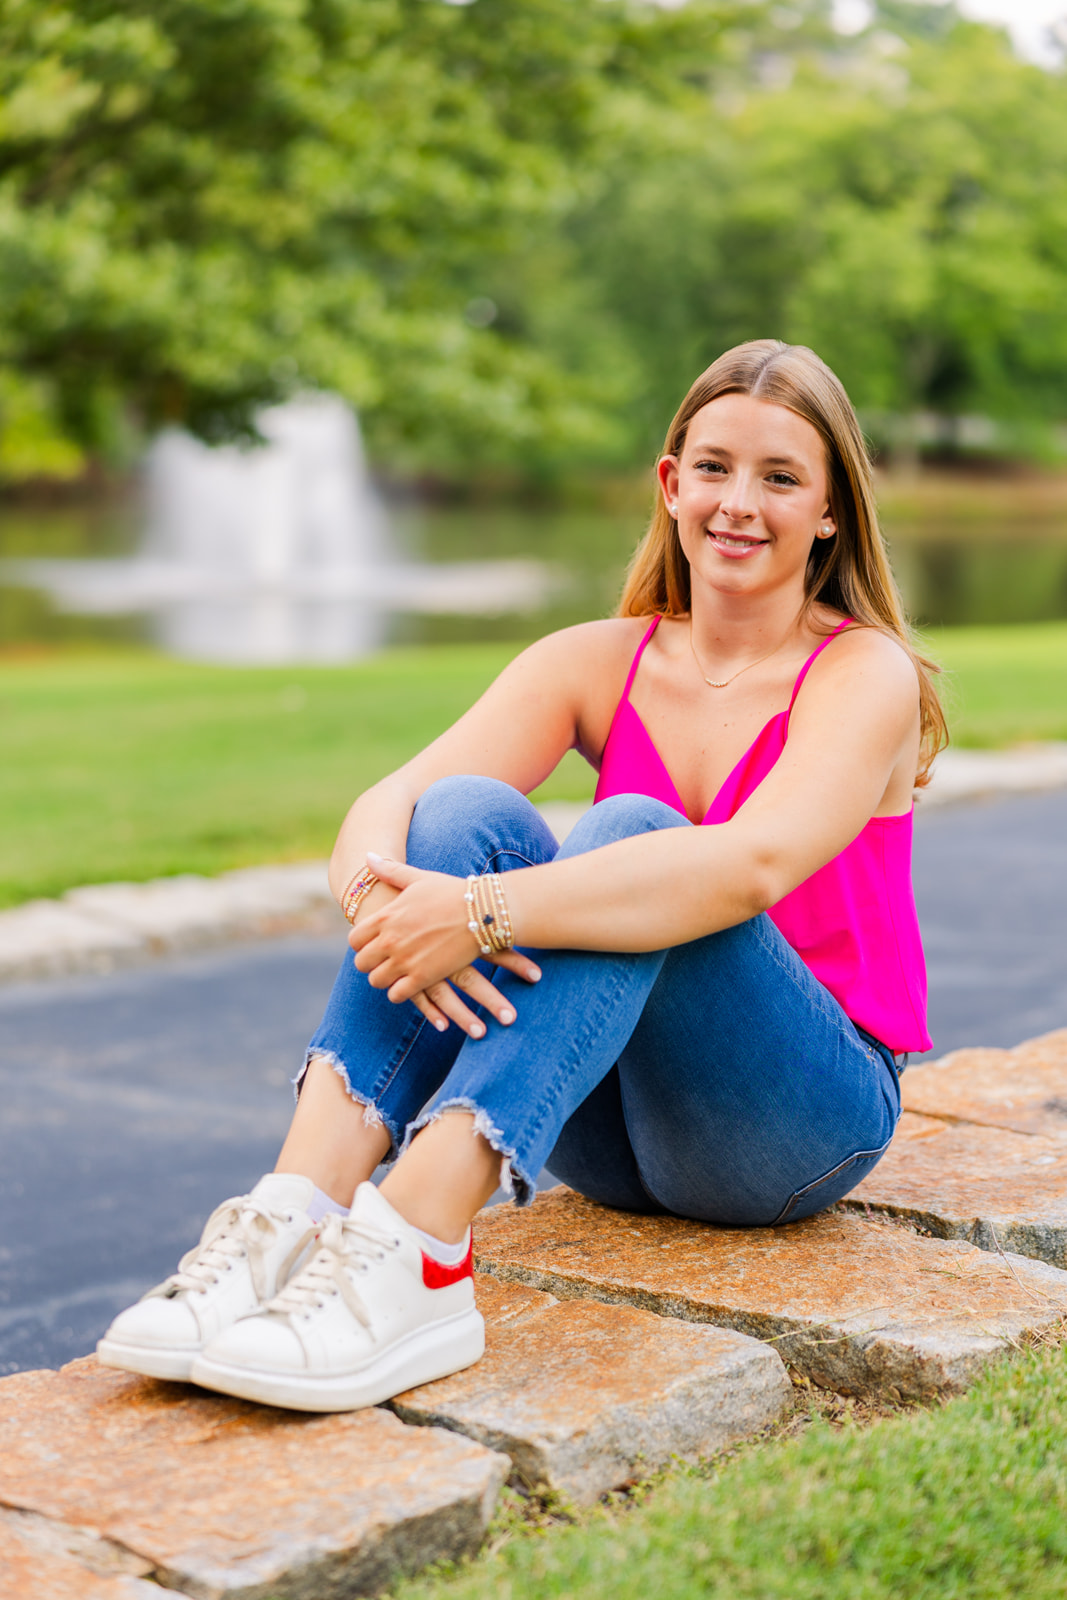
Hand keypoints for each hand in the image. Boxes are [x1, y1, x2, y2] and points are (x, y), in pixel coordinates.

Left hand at [349, 855, 540, 1037]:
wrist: (483, 912)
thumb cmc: (451, 891)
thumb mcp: (418, 878)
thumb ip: (390, 870)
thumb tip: (368, 856)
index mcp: (386, 916)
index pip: (354, 939)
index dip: (362, 944)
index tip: (374, 944)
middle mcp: (390, 940)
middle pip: (362, 963)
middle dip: (371, 963)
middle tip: (384, 961)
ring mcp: (405, 960)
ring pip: (376, 981)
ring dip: (385, 978)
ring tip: (397, 973)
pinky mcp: (423, 977)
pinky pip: (397, 994)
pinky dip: (400, 992)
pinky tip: (409, 984)